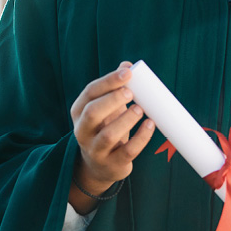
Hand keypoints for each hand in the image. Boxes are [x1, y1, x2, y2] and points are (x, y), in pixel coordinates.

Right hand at [69, 61, 154, 212]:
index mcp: (80, 111)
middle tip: (131, 93)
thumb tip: (127, 64)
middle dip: (112, 100)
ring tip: (140, 110)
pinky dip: (141, 138)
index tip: (128, 72)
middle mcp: (82, 130)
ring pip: (108, 135)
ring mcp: (95, 149)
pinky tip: (150, 125)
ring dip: (126, 120)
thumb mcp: (106, 108)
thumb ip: (115, 87)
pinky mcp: (112, 164)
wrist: (100, 166)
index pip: (90, 92)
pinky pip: (127, 152)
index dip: (109, 81)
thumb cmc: (106, 127)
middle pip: (92, 113)